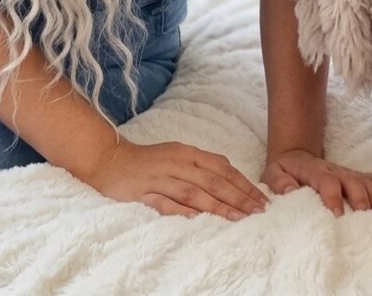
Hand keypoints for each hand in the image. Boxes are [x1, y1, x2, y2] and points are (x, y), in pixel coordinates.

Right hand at [79, 138, 270, 220]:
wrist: (109, 160)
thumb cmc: (148, 160)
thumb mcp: (177, 154)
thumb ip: (202, 162)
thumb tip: (229, 168)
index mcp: (186, 152)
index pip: (221, 168)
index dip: (243, 183)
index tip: (262, 198)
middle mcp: (176, 163)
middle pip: (212, 180)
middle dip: (238, 196)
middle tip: (258, 211)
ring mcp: (160, 178)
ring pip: (195, 192)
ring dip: (219, 205)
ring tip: (239, 218)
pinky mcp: (144, 193)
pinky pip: (167, 203)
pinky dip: (184, 210)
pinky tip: (200, 218)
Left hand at [262, 148, 371, 215]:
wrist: (294, 158)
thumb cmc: (284, 172)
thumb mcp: (272, 174)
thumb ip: (278, 182)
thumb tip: (289, 191)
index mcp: (313, 170)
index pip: (326, 180)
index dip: (333, 196)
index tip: (338, 214)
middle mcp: (333, 170)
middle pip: (351, 180)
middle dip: (359, 198)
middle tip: (364, 217)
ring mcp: (345, 172)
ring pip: (364, 180)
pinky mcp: (353, 176)